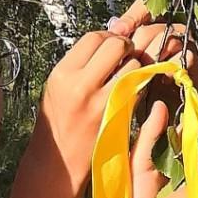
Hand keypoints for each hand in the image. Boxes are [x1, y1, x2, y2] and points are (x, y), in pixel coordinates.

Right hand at [31, 21, 149, 197]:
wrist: (60, 160)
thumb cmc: (59, 121)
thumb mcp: (58, 86)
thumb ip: (80, 63)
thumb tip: (107, 39)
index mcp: (63, 73)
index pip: (93, 37)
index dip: (107, 38)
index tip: (110, 47)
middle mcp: (81, 84)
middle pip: (116, 45)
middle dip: (125, 47)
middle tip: (125, 57)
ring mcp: (102, 100)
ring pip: (133, 65)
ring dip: (136, 66)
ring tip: (127, 76)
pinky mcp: (118, 114)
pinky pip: (138, 87)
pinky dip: (139, 83)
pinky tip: (132, 89)